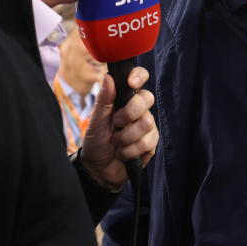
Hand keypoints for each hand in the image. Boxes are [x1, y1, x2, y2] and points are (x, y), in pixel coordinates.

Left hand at [79, 66, 158, 189]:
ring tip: (116, 143)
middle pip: (147, 99)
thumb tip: (108, 77)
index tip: (131, 83)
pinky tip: (123, 153)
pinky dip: (130, 150)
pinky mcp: (151, 144)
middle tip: (116, 124)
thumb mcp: (95, 120)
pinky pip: (147, 142)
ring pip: (147, 123)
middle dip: (128, 114)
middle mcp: (139, 110)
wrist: (98, 169)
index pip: (140, 78)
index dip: (139, 76)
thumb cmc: (96, 142)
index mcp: (125, 99)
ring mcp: (147, 126)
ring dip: (126, 137)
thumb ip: (103, 100)